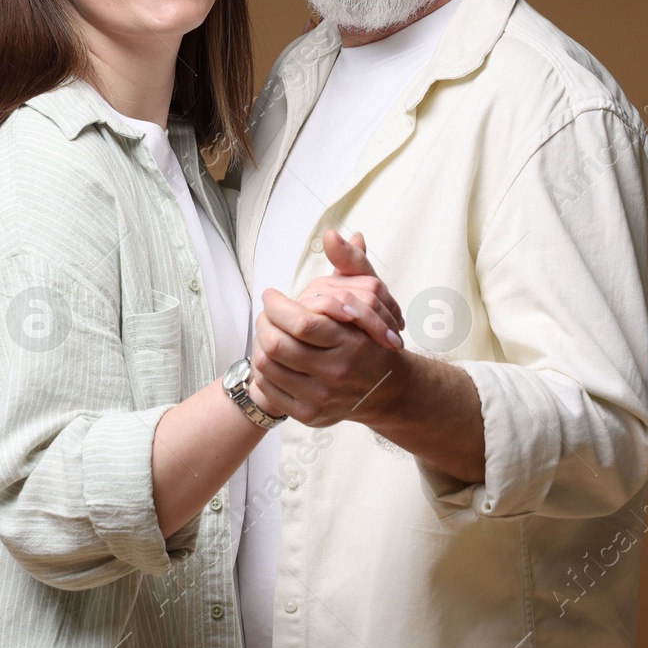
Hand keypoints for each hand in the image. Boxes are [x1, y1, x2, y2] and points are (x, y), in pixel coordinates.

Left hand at [247, 229, 404, 425]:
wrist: (387, 390)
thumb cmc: (372, 338)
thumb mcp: (369, 296)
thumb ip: (351, 264)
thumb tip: (335, 233)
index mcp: (350, 342)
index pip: (300, 322)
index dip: (276, 305)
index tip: (271, 295)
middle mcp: (336, 372)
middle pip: (278, 345)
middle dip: (263, 323)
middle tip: (265, 312)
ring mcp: (322, 396)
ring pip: (269, 366)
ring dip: (259, 344)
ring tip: (266, 331)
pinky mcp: (310, 414)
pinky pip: (271, 389)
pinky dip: (263, 370)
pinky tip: (270, 357)